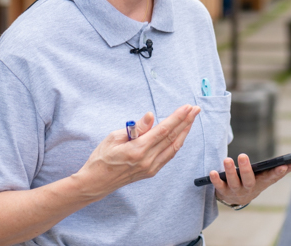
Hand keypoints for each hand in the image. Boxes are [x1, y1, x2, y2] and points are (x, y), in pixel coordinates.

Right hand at [73, 104, 200, 200]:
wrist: (95, 183)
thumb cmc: (101, 158)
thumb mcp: (114, 138)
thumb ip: (136, 128)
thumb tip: (151, 116)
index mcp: (138, 150)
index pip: (163, 130)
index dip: (177, 118)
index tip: (187, 107)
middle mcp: (148, 160)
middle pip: (172, 137)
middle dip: (186, 121)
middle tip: (195, 109)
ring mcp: (151, 168)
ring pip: (174, 147)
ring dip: (184, 132)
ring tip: (191, 119)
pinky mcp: (151, 172)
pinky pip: (169, 155)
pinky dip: (177, 143)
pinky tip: (181, 134)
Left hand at [210, 154, 290, 205]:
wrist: (238, 199)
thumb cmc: (255, 182)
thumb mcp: (267, 177)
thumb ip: (280, 170)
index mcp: (262, 183)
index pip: (272, 178)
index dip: (278, 173)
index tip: (283, 165)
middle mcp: (249, 189)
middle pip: (249, 180)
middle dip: (246, 168)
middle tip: (242, 155)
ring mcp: (236, 192)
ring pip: (233, 182)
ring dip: (229, 171)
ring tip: (227, 159)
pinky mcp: (223, 192)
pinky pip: (219, 187)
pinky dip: (215, 180)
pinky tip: (212, 172)